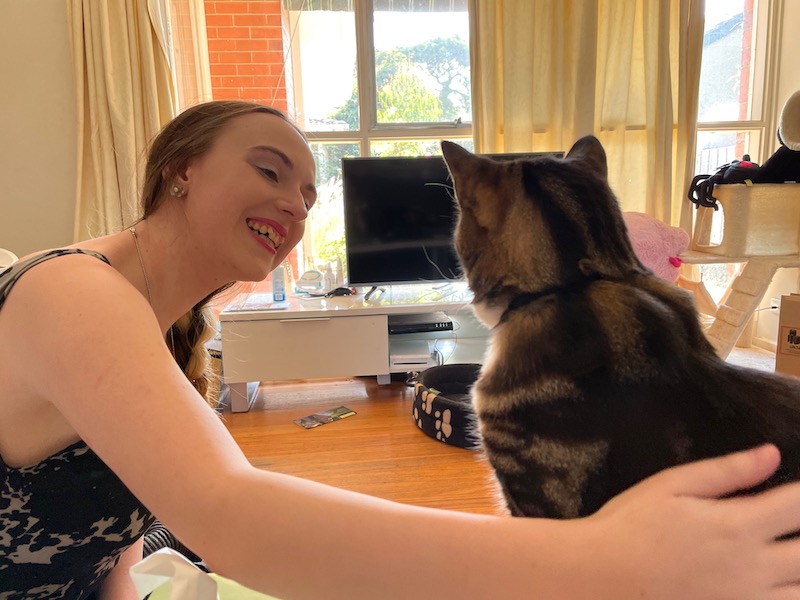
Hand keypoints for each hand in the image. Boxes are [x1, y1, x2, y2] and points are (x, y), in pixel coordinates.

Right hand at [583, 445, 799, 599]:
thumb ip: (726, 472)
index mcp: (739, 526)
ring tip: (787, 558)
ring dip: (799, 571)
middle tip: (790, 522)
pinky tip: (775, 585)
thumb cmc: (630, 525)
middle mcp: (754, 568)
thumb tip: (771, 453)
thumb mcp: (671, 486)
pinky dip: (785, 596)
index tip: (797, 491)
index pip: (798, 506)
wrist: (598, 578)